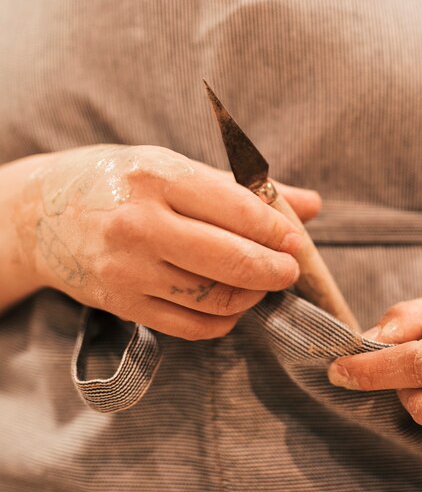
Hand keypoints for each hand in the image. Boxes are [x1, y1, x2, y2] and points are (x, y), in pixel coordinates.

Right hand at [16, 144, 320, 339]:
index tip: (294, 242)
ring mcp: (128, 270)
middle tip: (288, 270)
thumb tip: (310, 205)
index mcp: (159, 178)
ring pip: (214, 298)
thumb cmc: (119, 181)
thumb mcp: (173, 166)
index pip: (238, 211)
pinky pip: (190, 326)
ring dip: (251, 297)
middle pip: (231, 260)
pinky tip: (231, 305)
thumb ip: (243, 187)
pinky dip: (222, 321)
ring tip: (260, 284)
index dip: (277, 232)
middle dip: (275, 271)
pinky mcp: (122, 304)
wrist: (40, 214)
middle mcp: (140, 225)